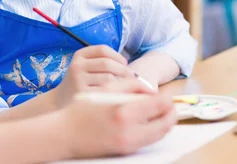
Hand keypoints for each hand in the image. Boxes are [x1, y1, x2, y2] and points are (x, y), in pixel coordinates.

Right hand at [52, 45, 137, 108]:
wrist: (60, 101)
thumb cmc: (80, 83)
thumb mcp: (84, 67)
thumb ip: (102, 62)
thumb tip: (129, 68)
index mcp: (79, 55)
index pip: (103, 49)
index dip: (117, 55)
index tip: (124, 63)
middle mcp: (77, 66)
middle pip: (107, 63)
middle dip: (123, 70)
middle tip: (131, 78)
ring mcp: (79, 80)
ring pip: (109, 79)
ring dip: (121, 84)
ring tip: (123, 88)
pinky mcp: (83, 95)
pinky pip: (106, 92)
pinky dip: (115, 94)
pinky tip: (115, 96)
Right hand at [58, 93, 176, 157]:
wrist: (66, 134)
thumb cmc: (82, 110)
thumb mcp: (104, 91)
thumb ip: (130, 86)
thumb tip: (150, 90)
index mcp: (124, 112)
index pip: (158, 105)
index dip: (166, 99)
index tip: (167, 94)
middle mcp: (130, 131)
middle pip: (164, 124)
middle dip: (171, 114)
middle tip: (170, 105)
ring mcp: (129, 144)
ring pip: (159, 135)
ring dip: (165, 124)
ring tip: (162, 113)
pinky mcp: (126, 151)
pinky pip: (149, 141)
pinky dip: (154, 132)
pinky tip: (150, 123)